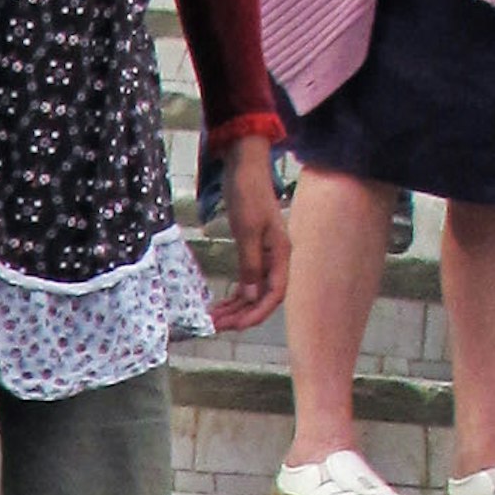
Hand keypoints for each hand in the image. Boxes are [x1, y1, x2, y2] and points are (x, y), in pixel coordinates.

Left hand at [208, 136, 286, 333]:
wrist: (245, 167)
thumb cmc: (248, 195)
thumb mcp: (247, 231)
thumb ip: (251, 264)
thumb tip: (252, 296)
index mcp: (281, 255)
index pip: (274, 295)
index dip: (256, 314)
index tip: (234, 326)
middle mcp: (276, 258)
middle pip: (262, 297)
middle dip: (241, 314)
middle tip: (215, 326)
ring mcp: (265, 255)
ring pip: (253, 291)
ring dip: (234, 307)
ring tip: (212, 319)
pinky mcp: (253, 250)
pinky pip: (246, 280)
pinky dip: (234, 294)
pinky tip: (219, 304)